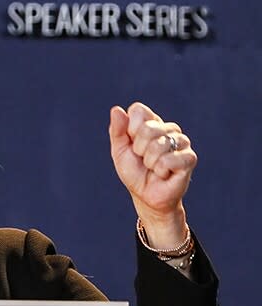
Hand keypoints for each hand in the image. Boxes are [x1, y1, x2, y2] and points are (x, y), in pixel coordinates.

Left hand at [108, 102, 196, 247]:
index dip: (130, 129)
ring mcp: (182, 142)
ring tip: (154, 167)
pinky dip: (160, 170)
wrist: (146, 195)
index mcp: (151, 122)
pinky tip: (164, 173)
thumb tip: (116, 110)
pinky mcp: (189, 157)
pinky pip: (168, 160)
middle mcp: (169, 128)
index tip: (132, 144)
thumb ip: (117, 130)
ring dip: (149, 162)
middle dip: (139, 149)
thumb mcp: (119, 150)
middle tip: (143, 159)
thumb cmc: (134, 171)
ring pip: (158, 145)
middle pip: (147, 129)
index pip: (138, 111)